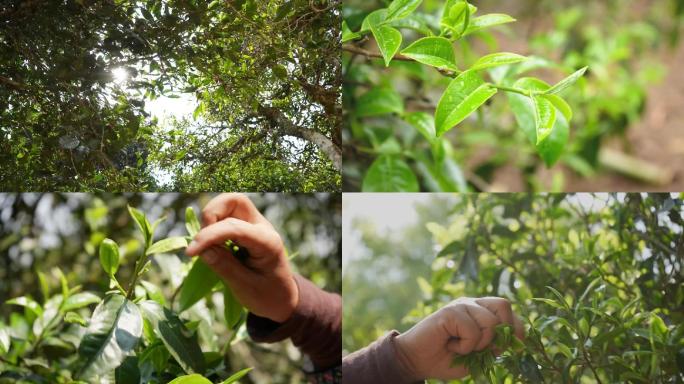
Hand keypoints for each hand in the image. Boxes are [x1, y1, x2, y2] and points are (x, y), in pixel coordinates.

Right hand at [185, 193, 297, 322]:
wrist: (283, 298)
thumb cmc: (267, 295)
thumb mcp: (245, 288)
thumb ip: (224, 267)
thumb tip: (202, 250)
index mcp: (268, 242)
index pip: (234, 227)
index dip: (209, 236)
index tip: (190, 253)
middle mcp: (262, 227)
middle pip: (234, 200)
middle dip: (211, 214)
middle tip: (202, 241)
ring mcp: (255, 225)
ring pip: (229, 204)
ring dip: (211, 219)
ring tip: (207, 245)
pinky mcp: (246, 228)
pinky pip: (226, 215)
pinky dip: (213, 225)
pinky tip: (212, 245)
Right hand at [394, 297, 523, 380]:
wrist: (417, 361)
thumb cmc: (447, 359)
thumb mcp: (478, 355)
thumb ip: (495, 345)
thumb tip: (513, 340)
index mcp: (480, 311)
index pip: (508, 310)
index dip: (516, 329)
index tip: (512, 348)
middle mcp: (471, 303)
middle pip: (504, 306)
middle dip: (502, 332)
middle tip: (485, 349)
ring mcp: (460, 305)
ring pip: (491, 323)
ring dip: (480, 344)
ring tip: (462, 348)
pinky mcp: (450, 312)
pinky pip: (472, 331)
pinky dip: (465, 346)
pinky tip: (451, 345)